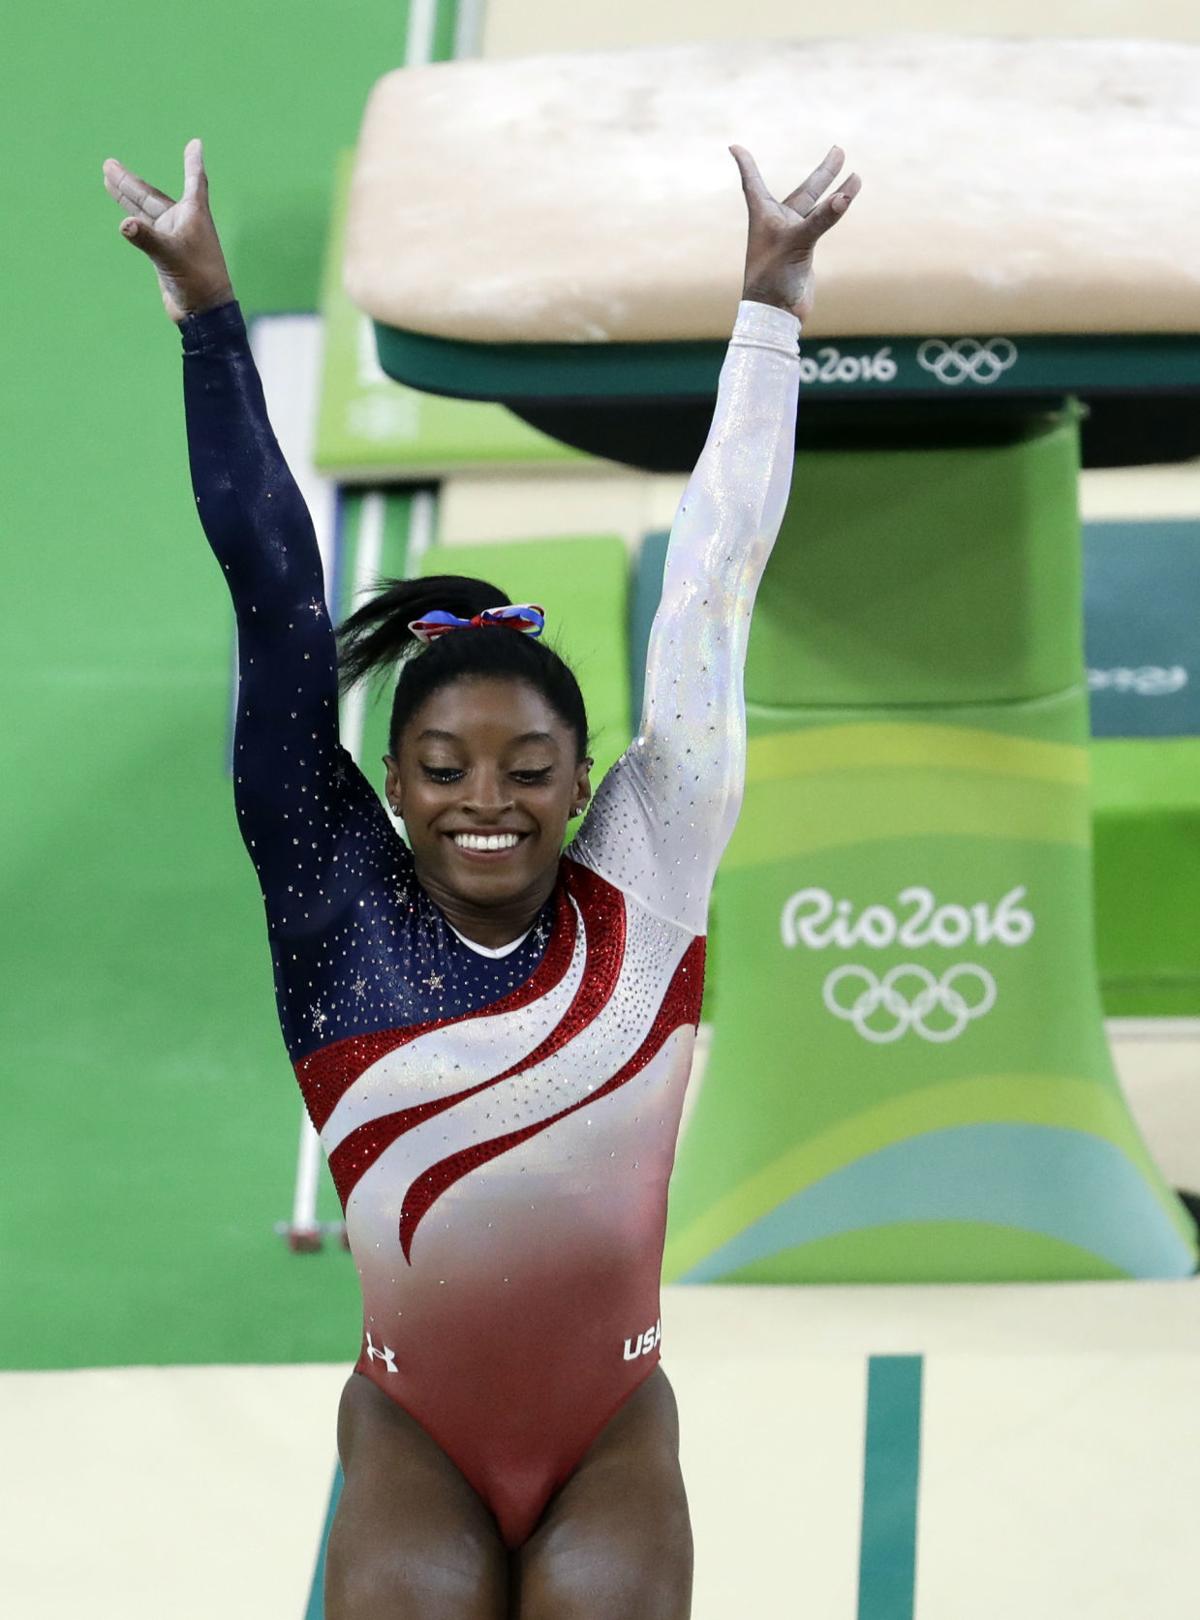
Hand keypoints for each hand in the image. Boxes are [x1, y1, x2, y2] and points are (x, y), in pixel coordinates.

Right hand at [102, 138, 234, 322]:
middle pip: (152, 195)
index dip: (193, 162)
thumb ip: (147, 239)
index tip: (196, 144)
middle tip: (109, 164)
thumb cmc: (198, 281)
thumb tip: (125, 225)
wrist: (203, 312)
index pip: (195, 181)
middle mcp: (183, 223)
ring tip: (107, 177)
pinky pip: (146, 230)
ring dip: (127, 196)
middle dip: (130, 181)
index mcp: (194, 215)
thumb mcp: (171, 256)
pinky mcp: (165, 254)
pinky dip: (133, 220)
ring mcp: (173, 238)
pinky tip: (123, 215)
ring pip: (146, 211)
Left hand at [730, 144, 860, 324]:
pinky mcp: (804, 251)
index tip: (734, 147)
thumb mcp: (796, 243)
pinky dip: (835, 212)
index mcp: (763, 215)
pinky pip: (822, 224)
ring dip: (835, 191)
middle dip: (823, 173)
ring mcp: (792, 237)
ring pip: (817, 207)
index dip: (745, 164)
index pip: (752, 182)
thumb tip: (845, 197)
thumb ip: (821, 219)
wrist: (776, 313)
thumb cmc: (773, 277)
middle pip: (803, 190)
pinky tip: (847, 202)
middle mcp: (777, 222)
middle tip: (839, 150)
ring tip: (855, 175)